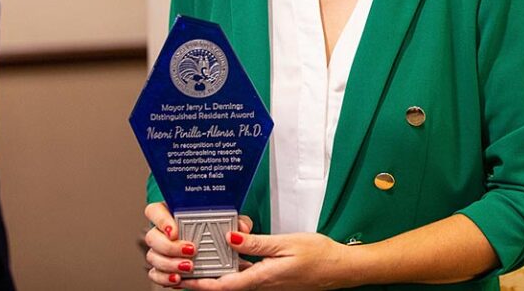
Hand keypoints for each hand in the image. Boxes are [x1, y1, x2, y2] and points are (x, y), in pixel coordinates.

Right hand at [145, 202, 252, 287]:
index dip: (161, 220)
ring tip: (189, 267)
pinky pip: (155, 274)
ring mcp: (161, 250)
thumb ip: (238, 221)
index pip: (155, 210)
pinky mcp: (162, 267)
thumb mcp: (231, 222)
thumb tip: (242, 227)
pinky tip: (178, 278)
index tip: (175, 230)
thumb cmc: (220, 230)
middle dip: (170, 247)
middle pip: (152, 236)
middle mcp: (163, 232)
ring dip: (169, 264)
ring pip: (153, 256)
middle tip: (190, 250)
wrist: (220, 252)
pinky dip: (165, 278)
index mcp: (174, 213)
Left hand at [177, 231, 351, 290]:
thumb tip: (230, 238)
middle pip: (228, 283)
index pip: (224, 284)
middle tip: (186, 267)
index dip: (201, 284)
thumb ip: (257, 243)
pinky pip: (250, 275)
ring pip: (238, 280)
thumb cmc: (319, 255)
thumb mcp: (287, 243)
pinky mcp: (275, 280)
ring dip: (220, 271)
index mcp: (263, 277)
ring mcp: (269, 283)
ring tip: (203, 259)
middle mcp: (263, 285)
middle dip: (206, 277)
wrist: (340, 269)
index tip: (183, 280)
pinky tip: (232, 255)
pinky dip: (237, 267)